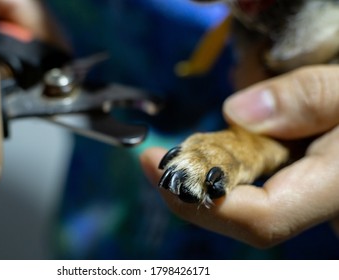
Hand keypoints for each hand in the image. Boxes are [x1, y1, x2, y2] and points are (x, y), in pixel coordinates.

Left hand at [141, 65, 338, 247]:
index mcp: (333, 187)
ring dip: (205, 180)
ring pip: (243, 207)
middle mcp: (316, 208)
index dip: (203, 202)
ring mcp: (303, 203)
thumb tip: (236, 112)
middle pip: (242, 218)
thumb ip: (307, 98)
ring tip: (182, 152)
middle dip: (193, 192)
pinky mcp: (294, 192)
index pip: (262, 218)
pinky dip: (224, 173)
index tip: (153, 165)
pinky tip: (213, 150)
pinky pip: (251, 192)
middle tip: (159, 158)